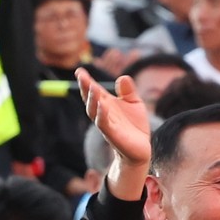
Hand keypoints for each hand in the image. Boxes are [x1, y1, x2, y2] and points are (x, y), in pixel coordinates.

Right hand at [78, 68, 152, 197]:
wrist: (140, 149)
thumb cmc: (134, 126)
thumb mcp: (133, 103)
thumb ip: (128, 90)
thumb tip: (122, 77)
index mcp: (106, 104)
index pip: (93, 91)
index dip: (86, 81)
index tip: (79, 70)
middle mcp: (102, 113)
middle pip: (90, 99)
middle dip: (86, 87)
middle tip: (81, 75)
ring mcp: (106, 124)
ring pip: (94, 111)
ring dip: (92, 99)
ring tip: (92, 87)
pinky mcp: (113, 135)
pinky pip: (104, 124)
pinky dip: (102, 114)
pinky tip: (102, 105)